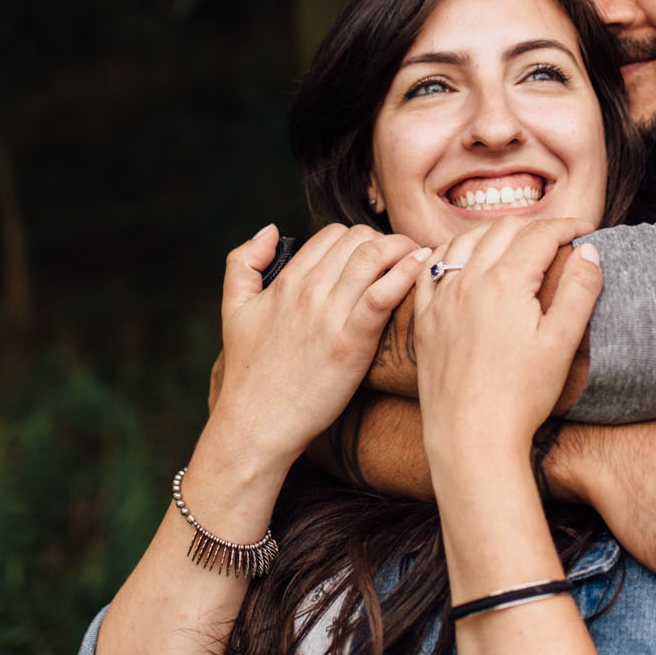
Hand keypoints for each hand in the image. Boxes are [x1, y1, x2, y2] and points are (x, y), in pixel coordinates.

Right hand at [209, 223, 427, 468]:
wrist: (255, 425)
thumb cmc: (248, 373)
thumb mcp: (233, 309)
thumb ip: (243, 263)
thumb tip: (271, 229)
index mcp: (285, 282)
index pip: (332, 235)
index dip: (359, 239)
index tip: (375, 255)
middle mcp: (307, 292)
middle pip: (358, 239)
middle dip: (385, 240)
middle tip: (402, 258)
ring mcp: (329, 317)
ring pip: (373, 256)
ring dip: (403, 248)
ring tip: (419, 259)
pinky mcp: (351, 344)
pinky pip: (383, 294)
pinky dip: (406, 273)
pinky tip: (421, 266)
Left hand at [413, 217, 598, 462]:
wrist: (471, 437)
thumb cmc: (521, 396)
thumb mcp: (562, 343)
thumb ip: (579, 291)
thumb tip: (589, 251)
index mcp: (506, 282)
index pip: (541, 234)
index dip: (568, 226)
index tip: (586, 230)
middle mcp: (469, 281)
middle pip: (503, 229)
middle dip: (535, 226)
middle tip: (557, 239)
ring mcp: (442, 299)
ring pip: (464, 241)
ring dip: (493, 233)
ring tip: (515, 244)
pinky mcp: (424, 320)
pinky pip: (431, 269)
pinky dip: (450, 253)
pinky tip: (462, 260)